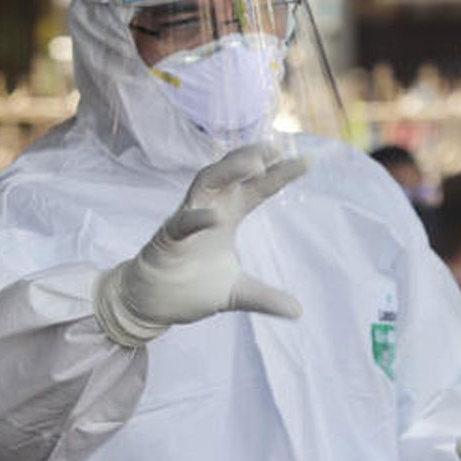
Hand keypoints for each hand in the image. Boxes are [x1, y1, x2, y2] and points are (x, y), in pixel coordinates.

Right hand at [94, 144, 308, 345]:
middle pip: (231, 173)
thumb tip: (298, 311)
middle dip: (252, 157)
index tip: (308, 161)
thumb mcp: (237, 293)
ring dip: (229, 170)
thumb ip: (265, 297)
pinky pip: (181, 223)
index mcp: (229, 215)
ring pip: (205, 183)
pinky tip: (216, 217)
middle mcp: (210, 209)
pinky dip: (197, 217)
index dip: (281, 174)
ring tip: (255, 164)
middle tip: (276, 149)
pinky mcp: (167, 239)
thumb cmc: (191, 286)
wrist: (152, 304)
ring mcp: (187, 220)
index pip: (258, 188)